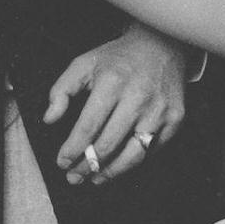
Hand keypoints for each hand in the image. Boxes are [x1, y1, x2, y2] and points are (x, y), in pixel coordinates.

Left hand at [44, 23, 187, 185]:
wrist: (162, 44)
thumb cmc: (118, 57)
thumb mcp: (84, 63)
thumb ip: (62, 90)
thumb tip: (49, 119)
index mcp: (112, 82)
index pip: (88, 126)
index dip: (73, 149)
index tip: (62, 161)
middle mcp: (138, 97)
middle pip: (108, 144)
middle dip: (87, 165)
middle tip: (74, 176)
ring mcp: (159, 110)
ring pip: (133, 155)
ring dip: (111, 172)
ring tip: (95, 179)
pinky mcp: (175, 119)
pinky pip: (152, 151)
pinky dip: (134, 162)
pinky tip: (119, 165)